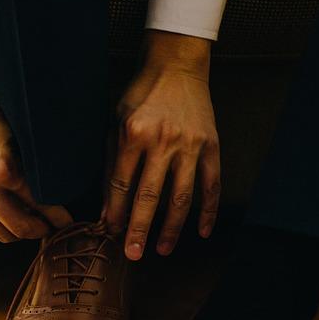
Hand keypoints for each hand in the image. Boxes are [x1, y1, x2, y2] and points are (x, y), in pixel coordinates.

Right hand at [0, 47, 71, 240]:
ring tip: (33, 225)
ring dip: (21, 233)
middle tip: (55, 227)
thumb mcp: (14, 135)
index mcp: (4, 169)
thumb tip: (54, 186)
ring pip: (1, 233)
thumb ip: (29, 164)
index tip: (69, 220)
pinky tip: (9, 221)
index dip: (58, 216)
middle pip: (21, 227)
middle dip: (42, 231)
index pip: (40, 203)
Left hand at [105, 31, 220, 259]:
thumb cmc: (140, 95)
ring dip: (171, 228)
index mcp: (134, 133)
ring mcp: (190, 145)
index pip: (121, 183)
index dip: (115, 211)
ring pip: (181, 197)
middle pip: (149, 196)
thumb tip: (106, 208)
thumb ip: (111, 164)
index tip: (110, 232)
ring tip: (161, 250)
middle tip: (132, 254)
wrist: (176, 66)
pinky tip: (200, 232)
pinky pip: (211, 185)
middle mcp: (162, 141)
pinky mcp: (211, 146)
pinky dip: (207, 211)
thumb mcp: (116, 122)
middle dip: (139, 229)